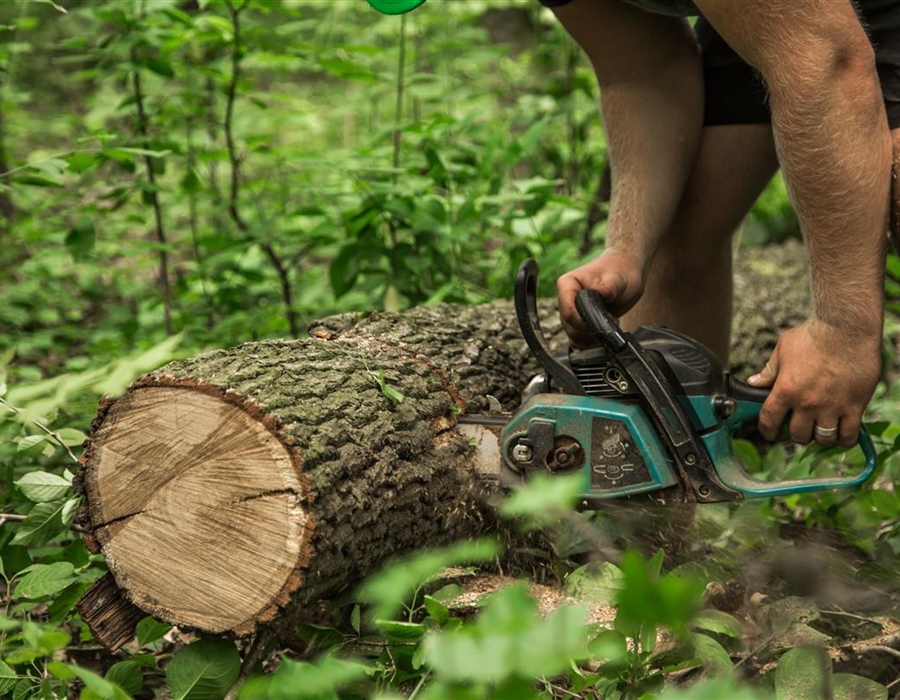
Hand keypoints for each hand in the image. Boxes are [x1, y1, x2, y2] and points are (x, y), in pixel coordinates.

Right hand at [556, 249, 646, 347]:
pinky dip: (591, 342)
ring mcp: (571, 311)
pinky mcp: (579, 321)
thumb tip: (602, 294)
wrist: (626, 271)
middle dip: (590, 331)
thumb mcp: (617, 278)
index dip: (584, 322)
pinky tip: (604, 334)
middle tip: (611, 323)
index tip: (601, 322)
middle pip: (569, 326)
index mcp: (567, 284)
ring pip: (573, 335)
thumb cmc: (620, 270)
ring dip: (591, 338)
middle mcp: (565, 299)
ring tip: (609, 327)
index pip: (568, 311)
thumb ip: (608, 288)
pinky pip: (578, 339)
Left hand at [747, 319, 881, 446]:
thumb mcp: (783, 349)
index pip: (769, 420)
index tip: (769, 433)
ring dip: (819, 437)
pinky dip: (844, 438)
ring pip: (823, 439)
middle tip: (800, 426)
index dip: (767, 431)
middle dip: (796, 433)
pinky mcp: (855, 406)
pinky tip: (841, 432)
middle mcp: (807, 403)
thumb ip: (769, 370)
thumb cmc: (814, 335)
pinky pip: (849, 435)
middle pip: (798, 435)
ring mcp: (832, 407)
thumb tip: (754, 383)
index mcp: (786, 390)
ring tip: (819, 428)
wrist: (847, 328)